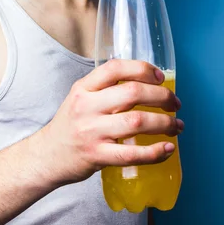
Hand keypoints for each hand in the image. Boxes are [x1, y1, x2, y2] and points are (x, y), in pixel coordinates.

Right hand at [41, 59, 183, 184]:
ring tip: (176, 126)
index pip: (115, 68)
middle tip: (174, 104)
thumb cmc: (71, 126)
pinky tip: (167, 149)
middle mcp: (86, 107)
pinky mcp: (97, 156)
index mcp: (83, 88)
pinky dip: (155, 152)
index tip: (160, 78)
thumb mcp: (80, 98)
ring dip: (165, 123)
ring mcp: (92, 132)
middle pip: (133, 93)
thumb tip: (148, 85)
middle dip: (162, 97)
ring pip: (137, 122)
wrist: (47, 156)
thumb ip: (106, 89)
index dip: (142, 69)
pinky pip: (132, 154)